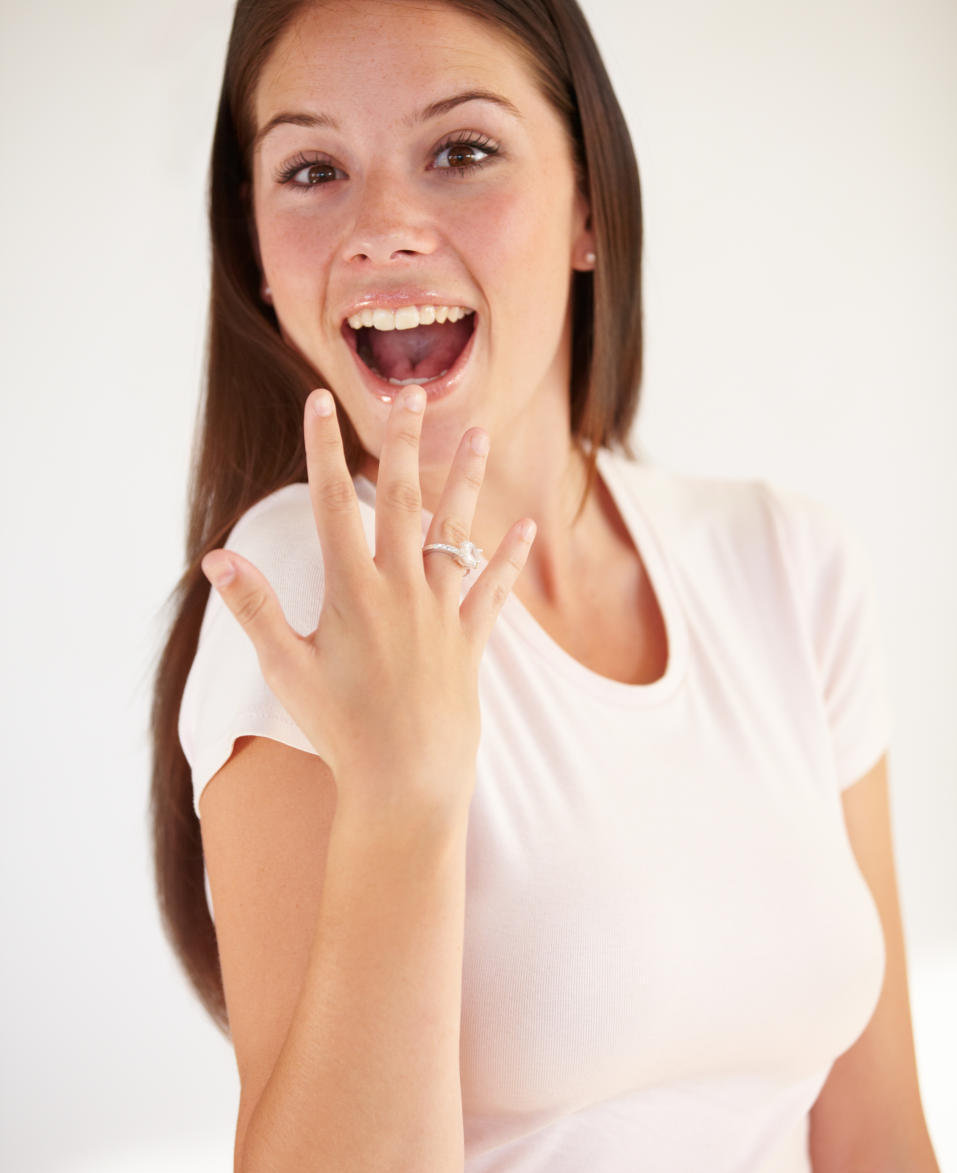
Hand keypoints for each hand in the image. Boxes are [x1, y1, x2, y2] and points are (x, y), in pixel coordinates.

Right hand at [200, 385, 536, 805]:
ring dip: (467, 480)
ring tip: (480, 435)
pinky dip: (508, 558)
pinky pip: (493, 589)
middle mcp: (400, 589)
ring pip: (455, 531)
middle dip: (405, 442)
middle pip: (402, 499)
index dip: (323, 449)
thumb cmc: (339, 729)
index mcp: (352, 591)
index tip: (319, 401)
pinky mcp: (469, 639)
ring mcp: (440, 611)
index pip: (330, 504)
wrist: (406, 779)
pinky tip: (525, 528)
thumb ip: (254, 608)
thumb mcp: (287, 668)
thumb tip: (216, 557)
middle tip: (414, 393)